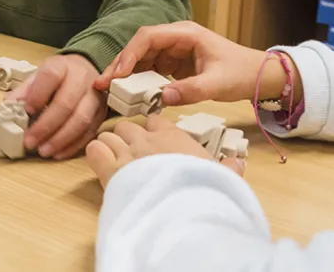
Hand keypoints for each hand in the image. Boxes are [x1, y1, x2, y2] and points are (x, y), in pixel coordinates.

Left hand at [9, 53, 106, 158]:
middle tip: (30, 141)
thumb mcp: (38, 77)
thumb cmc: (57, 78)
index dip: (38, 94)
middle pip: (66, 103)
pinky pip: (90, 132)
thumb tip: (8, 107)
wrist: (84, 71)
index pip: (50, 76)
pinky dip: (73, 145)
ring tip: (43, 150)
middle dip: (46, 126)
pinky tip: (58, 152)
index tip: (27, 110)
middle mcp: (81, 79)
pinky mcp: (102, 113)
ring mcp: (95, 97)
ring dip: (60, 139)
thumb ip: (23, 92)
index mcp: (61, 66)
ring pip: (81, 120)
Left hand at [85, 115, 227, 188]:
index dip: (153, 130)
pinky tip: (102, 164)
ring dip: (110, 146)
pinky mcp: (110, 170)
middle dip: (128, 137)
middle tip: (133, 155)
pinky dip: (96, 154)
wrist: (184, 212)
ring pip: (109, 135)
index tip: (155, 142)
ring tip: (116, 161)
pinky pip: (95, 149)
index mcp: (174, 137)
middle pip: (128, 125)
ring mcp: (127, 153)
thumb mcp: (222, 179)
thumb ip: (228, 169)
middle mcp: (147, 140)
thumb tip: (238, 164)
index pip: (156, 120)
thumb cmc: (205, 194)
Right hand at [93, 21, 297, 105]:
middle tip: (102, 83)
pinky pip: (150, 69)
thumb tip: (161, 98)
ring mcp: (173, 51)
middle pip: (139, 47)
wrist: (259, 76)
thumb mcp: (217, 84)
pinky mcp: (173, 64)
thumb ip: (190, 90)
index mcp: (185, 34)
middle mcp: (175, 38)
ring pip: (141, 58)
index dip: (130, 53)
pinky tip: (127, 92)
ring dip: (125, 73)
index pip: (148, 37)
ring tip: (108, 89)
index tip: (118, 73)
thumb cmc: (242, 73)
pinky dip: (137, 80)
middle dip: (120, 64)